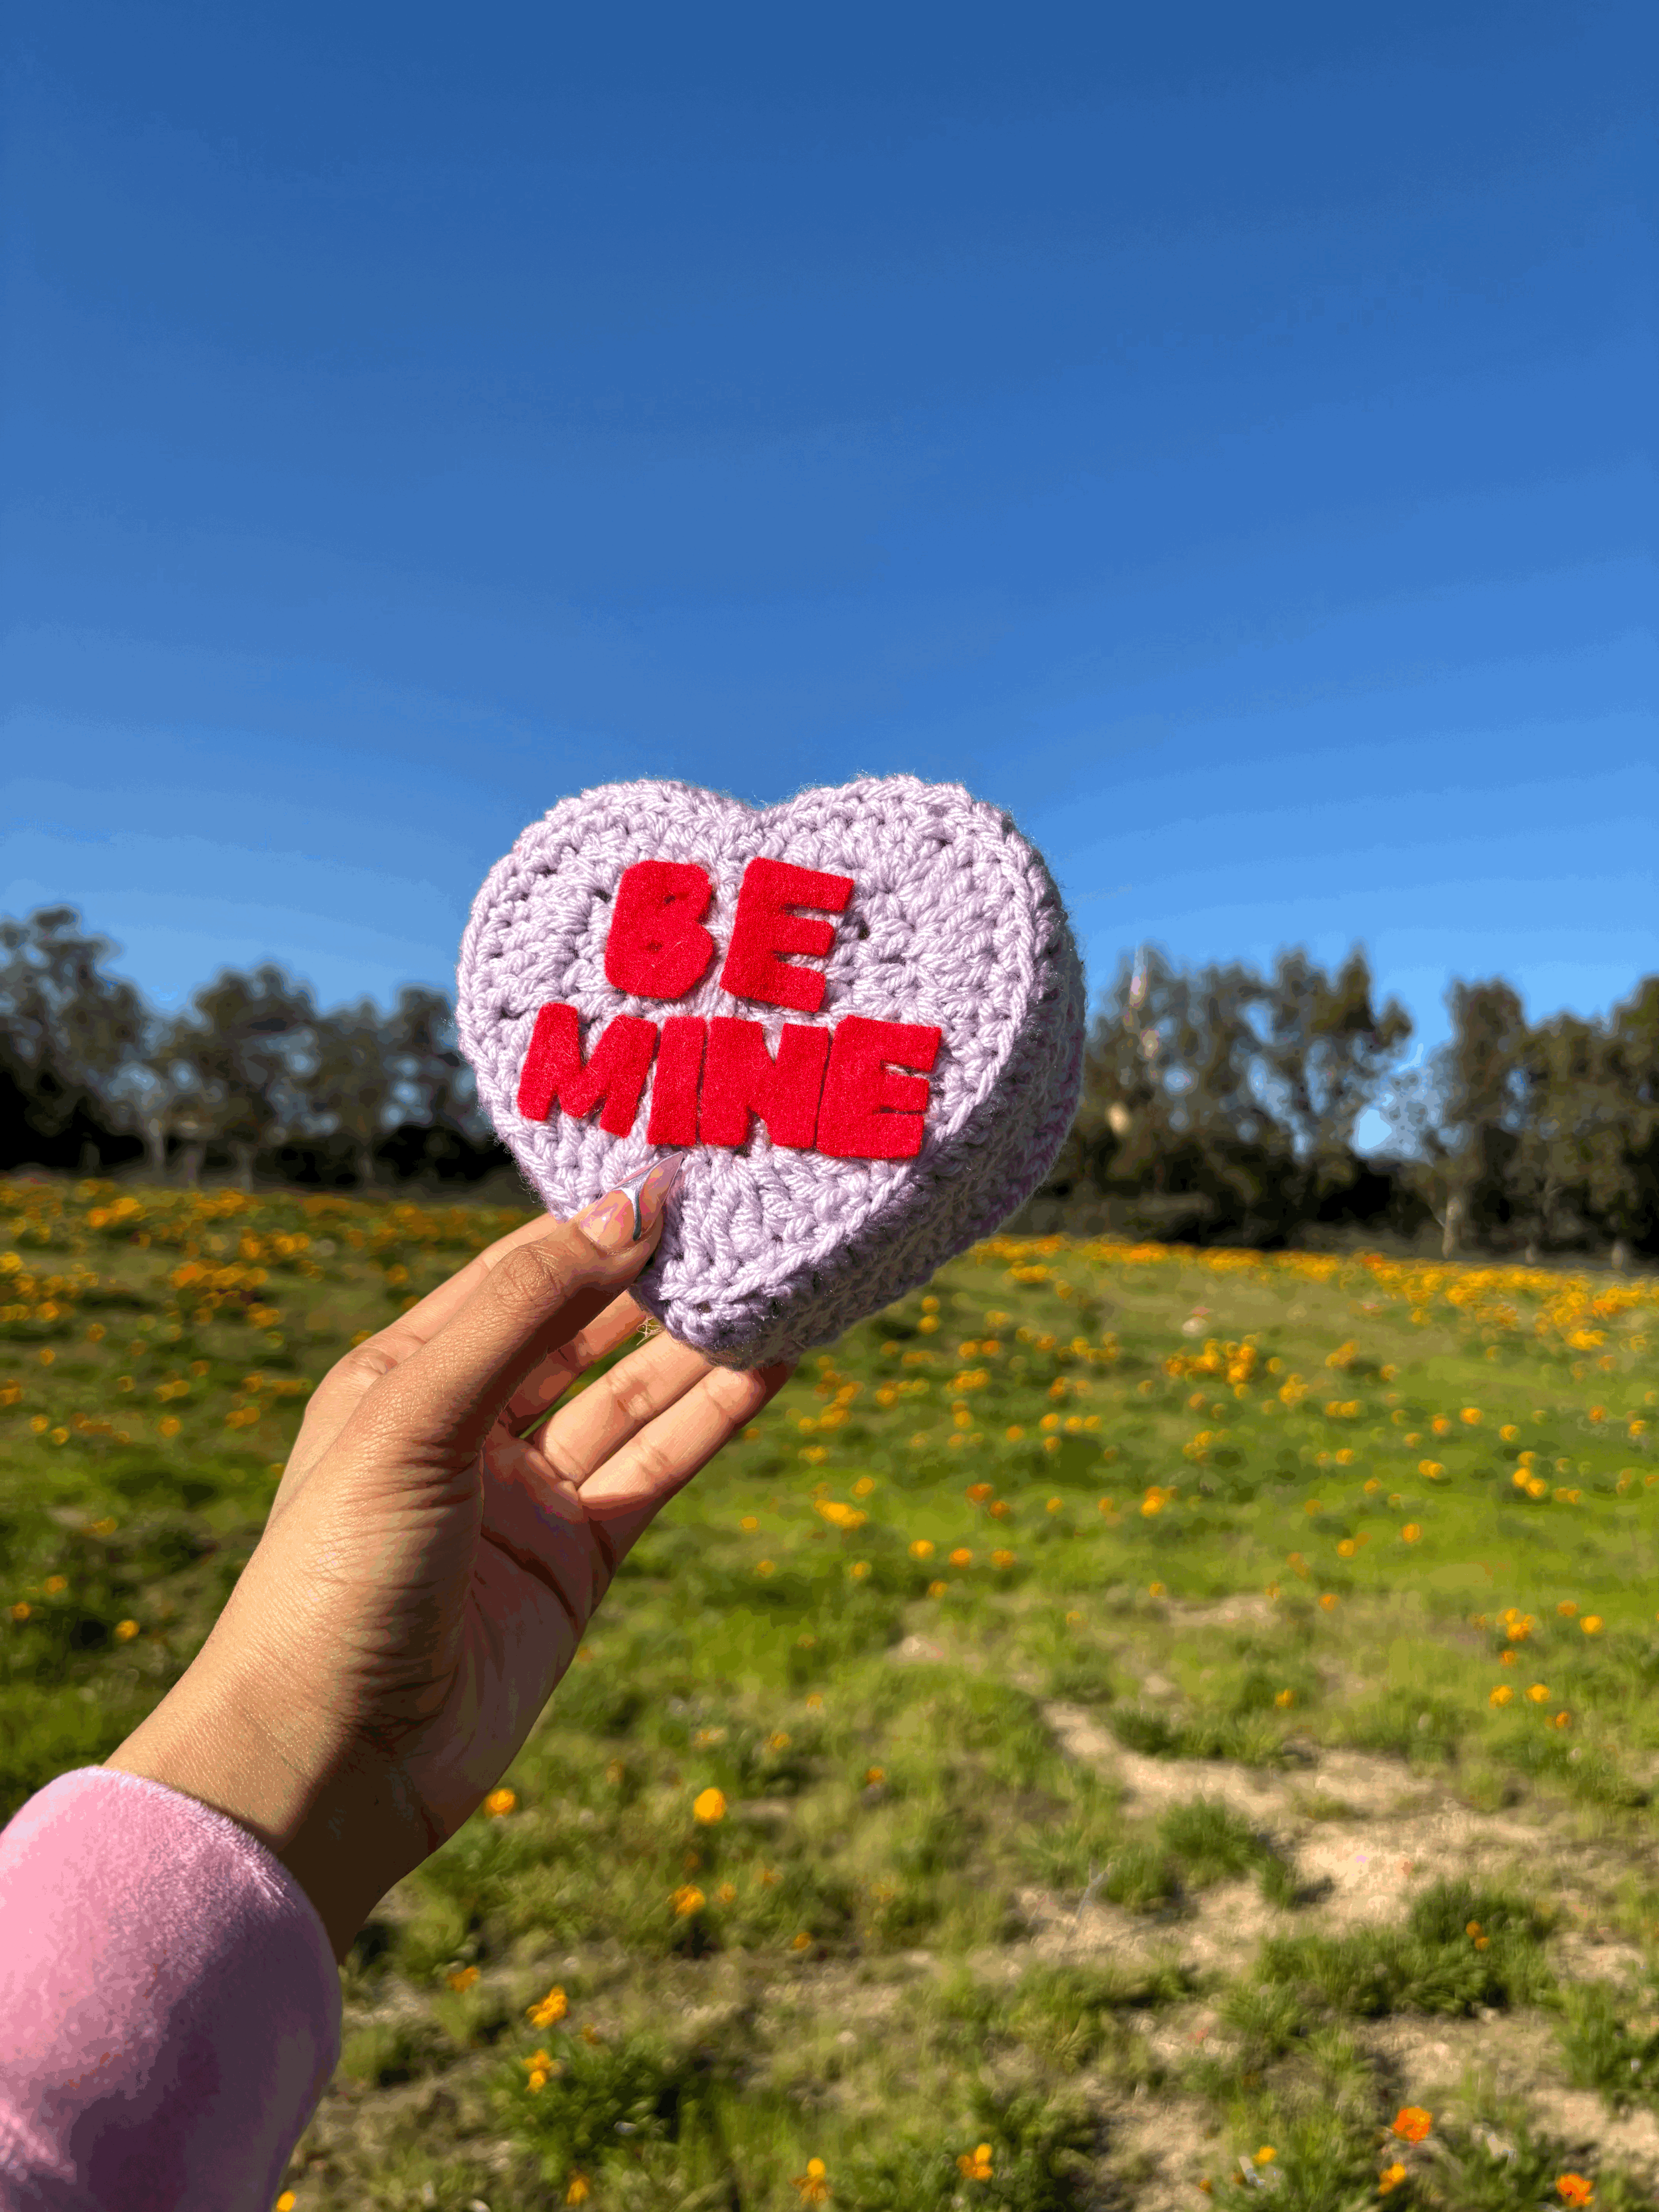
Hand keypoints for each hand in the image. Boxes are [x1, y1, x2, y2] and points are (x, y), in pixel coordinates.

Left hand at [106, 1161, 792, 1957]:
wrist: (329, 1766)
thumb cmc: (336, 1577)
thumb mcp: (415, 1414)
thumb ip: (526, 1308)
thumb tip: (628, 1208)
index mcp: (403, 1373)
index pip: (518, 1270)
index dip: (594, 1220)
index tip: (680, 1167)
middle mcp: (468, 1425)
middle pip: (583, 1327)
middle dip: (657, 1273)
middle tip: (747, 1212)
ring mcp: (529, 1496)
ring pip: (633, 1395)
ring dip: (702, 1340)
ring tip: (779, 1274)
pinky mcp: (579, 1561)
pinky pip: (658, 1466)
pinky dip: (715, 1415)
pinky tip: (772, 1362)